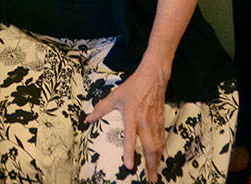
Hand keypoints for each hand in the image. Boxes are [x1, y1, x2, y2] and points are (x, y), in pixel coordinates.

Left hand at [87, 61, 167, 181]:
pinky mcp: (161, 121)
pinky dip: (161, 151)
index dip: (129, 153)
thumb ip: (101, 109)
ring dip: (157, 161)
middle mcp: (144, 122)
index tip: (129, 166)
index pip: (130, 138)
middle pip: (150, 147)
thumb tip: (88, 119)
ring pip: (158, 146)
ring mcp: (155, 122)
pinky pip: (162, 139)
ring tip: (154, 173)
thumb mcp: (115, 96)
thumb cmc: (132, 87)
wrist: (152, 78)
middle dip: (150, 164)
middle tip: (150, 179)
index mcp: (131, 116)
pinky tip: (159, 158)